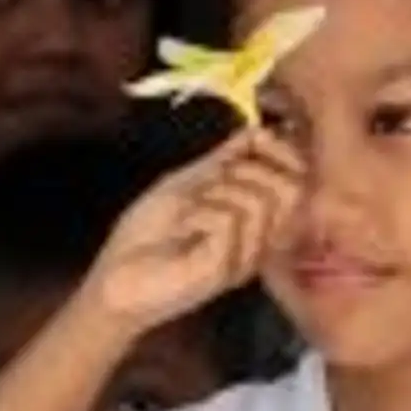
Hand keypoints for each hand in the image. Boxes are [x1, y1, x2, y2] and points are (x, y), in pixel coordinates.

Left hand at [87, 127, 302, 335]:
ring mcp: (244, 260)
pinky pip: (230, 221)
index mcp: (251, 223)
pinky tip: (182, 229)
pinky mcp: (225, 271)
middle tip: (208, 184)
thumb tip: (255, 130)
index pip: (296, 181)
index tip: (256, 136)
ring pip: (259, 202)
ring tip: (188, 212)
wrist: (114, 279)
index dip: (282, 151)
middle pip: (289, 189)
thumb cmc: (143, 239)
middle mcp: (256, 243)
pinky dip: (200, 213)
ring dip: (216, 192)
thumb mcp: (183, 185)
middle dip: (248, 169)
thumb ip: (221, 161)